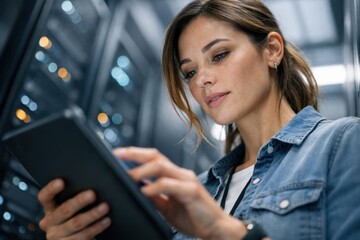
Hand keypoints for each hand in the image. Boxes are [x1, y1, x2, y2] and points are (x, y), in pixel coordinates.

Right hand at [37, 179, 110, 239]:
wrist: (79, 237)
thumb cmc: (79, 214)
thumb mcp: (75, 204)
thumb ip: (77, 191)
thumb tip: (96, 175)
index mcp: (50, 208)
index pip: (45, 197)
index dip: (51, 189)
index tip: (61, 181)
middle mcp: (50, 222)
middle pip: (64, 210)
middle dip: (79, 201)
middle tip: (93, 194)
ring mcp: (58, 235)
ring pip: (76, 223)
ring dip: (92, 214)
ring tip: (105, 207)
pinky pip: (83, 235)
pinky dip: (97, 227)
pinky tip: (106, 220)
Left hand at [114, 147, 247, 239]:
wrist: (217, 230)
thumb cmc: (194, 217)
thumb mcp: (168, 207)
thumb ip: (155, 197)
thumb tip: (138, 189)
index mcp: (175, 176)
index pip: (154, 158)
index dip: (136, 154)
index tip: (118, 154)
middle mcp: (181, 174)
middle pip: (155, 156)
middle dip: (135, 153)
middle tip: (117, 155)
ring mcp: (187, 180)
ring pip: (161, 166)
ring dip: (142, 170)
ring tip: (128, 176)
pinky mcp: (191, 191)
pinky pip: (169, 184)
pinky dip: (155, 187)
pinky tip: (144, 192)